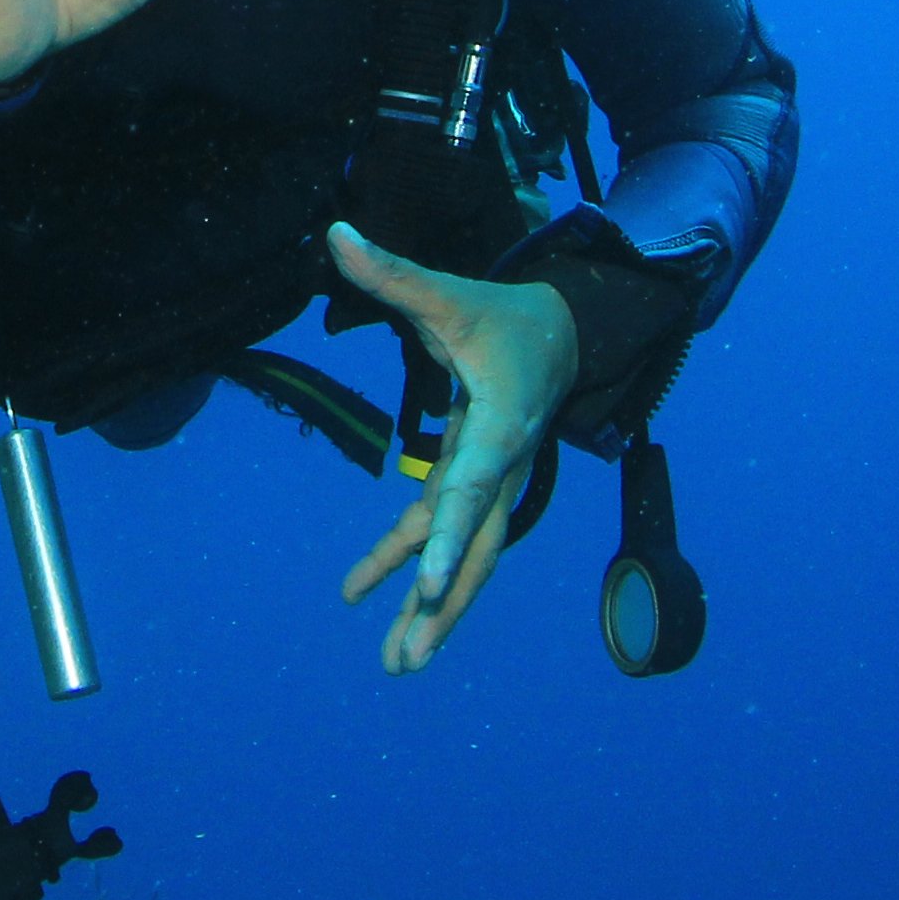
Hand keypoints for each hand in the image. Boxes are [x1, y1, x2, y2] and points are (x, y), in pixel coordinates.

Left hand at [329, 226, 576, 672]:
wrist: (564, 333)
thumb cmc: (505, 315)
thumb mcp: (448, 292)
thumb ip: (392, 273)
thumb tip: (334, 234)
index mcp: (502, 427)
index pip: (470, 491)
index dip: (445, 539)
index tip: (426, 586)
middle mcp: (503, 469)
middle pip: (473, 549)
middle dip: (441, 607)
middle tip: (408, 659)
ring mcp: (491, 485)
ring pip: (463, 558)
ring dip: (430, 610)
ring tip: (395, 664)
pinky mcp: (474, 486)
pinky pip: (438, 535)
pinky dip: (403, 562)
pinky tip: (362, 595)